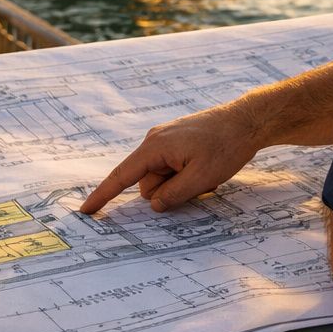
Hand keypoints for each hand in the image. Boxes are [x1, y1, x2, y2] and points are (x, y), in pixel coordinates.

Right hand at [79, 102, 261, 214]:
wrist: (246, 121)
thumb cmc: (225, 147)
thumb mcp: (201, 178)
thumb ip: (173, 195)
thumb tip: (153, 204)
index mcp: (155, 147)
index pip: (122, 176)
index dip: (103, 195)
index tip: (86, 211)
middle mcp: (155, 142)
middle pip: (149, 184)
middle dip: (168, 191)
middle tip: (199, 183)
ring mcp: (166, 141)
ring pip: (163, 179)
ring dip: (181, 184)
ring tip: (206, 173)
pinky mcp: (177, 143)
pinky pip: (173, 170)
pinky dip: (187, 176)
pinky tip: (207, 168)